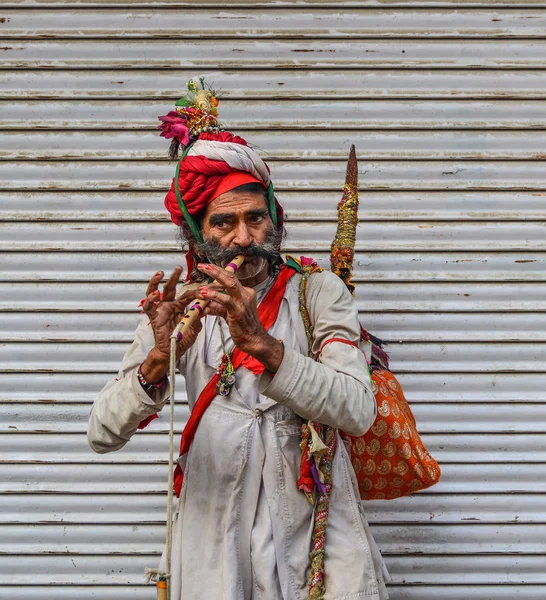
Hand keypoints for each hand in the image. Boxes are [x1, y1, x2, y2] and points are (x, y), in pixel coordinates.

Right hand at [140, 267, 202, 382]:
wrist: (173, 350)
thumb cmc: (183, 338)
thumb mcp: (195, 327)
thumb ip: (199, 316)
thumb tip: (207, 306)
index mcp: (180, 306)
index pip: (188, 295)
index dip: (197, 292)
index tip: (204, 290)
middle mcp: (170, 305)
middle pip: (171, 287)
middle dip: (174, 277)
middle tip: (179, 268)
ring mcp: (161, 309)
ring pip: (156, 292)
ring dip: (156, 282)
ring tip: (160, 274)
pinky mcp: (154, 316)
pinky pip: (149, 307)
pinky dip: (150, 300)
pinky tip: (154, 295)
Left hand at [196, 263, 283, 371]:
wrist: (254, 340)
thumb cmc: (243, 327)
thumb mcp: (228, 314)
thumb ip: (217, 307)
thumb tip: (206, 304)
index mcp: (245, 293)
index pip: (231, 278)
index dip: (218, 272)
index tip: (207, 267)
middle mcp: (245, 295)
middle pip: (231, 276)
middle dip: (216, 269)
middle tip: (203, 265)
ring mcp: (243, 302)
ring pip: (229, 284)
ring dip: (215, 276)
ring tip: (203, 272)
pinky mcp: (238, 311)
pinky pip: (226, 300)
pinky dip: (214, 295)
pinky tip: (205, 292)